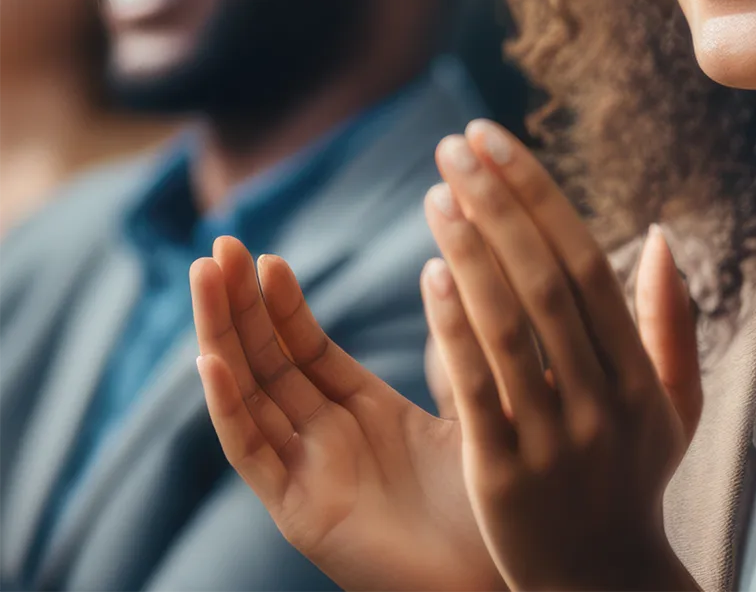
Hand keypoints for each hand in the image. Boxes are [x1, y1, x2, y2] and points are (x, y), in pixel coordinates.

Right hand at [190, 237, 503, 591]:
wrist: (503, 575)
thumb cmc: (496, 496)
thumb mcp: (475, 401)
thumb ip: (462, 344)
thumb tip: (457, 272)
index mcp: (363, 411)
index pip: (307, 347)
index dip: (282, 303)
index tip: (264, 256)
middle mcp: (328, 438)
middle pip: (268, 360)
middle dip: (241, 305)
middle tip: (220, 245)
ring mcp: (310, 473)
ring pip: (250, 394)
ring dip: (224, 336)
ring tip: (205, 278)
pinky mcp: (303, 514)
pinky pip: (254, 455)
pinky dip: (229, 407)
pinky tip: (211, 360)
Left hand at [420, 120, 702, 591]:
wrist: (601, 585)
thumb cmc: (632, 478)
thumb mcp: (672, 406)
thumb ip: (670, 322)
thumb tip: (662, 236)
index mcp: (641, 375)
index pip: (587, 263)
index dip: (539, 195)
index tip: (495, 139)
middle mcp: (605, 400)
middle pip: (547, 280)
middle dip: (499, 202)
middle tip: (456, 143)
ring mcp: (555, 440)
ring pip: (511, 326)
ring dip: (471, 250)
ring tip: (437, 188)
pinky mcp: (504, 477)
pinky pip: (478, 389)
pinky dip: (454, 328)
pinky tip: (429, 271)